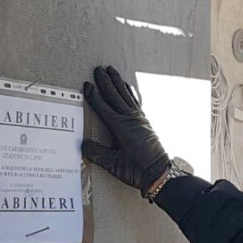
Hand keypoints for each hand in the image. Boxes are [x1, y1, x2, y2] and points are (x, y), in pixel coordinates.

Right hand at [82, 66, 170, 196]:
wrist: (159, 173)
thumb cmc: (137, 170)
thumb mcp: (113, 165)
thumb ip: (97, 154)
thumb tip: (83, 144)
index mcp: (120, 126)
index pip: (103, 107)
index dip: (94, 96)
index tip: (87, 85)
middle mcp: (130, 118)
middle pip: (114, 95)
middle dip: (105, 82)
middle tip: (98, 69)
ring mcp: (139, 118)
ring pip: (125, 94)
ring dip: (117, 82)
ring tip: (111, 70)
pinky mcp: (145, 121)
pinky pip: (136, 101)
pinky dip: (130, 91)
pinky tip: (128, 86)